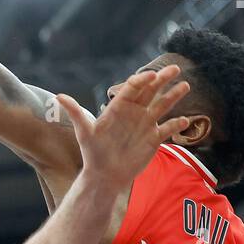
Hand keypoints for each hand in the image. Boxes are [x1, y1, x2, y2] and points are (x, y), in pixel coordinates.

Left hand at [56, 65, 191, 189]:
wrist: (104, 175)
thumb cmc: (93, 152)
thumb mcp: (84, 132)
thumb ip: (76, 113)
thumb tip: (58, 96)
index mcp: (119, 107)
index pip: (132, 88)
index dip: (142, 80)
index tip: (152, 75)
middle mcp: (134, 112)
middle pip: (150, 91)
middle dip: (162, 79)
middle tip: (175, 68)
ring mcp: (145, 124)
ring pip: (162, 106)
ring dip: (173, 96)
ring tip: (185, 85)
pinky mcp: (154, 138)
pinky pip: (168, 128)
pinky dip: (177, 124)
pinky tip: (185, 120)